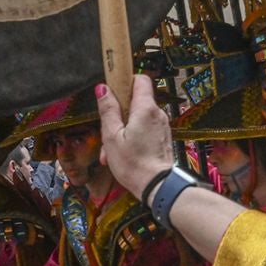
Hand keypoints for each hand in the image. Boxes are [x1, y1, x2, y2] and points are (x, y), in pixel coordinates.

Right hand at [96, 76, 176, 198]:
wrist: (158, 187)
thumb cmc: (134, 164)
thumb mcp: (112, 136)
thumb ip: (108, 110)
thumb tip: (103, 89)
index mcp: (145, 109)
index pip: (140, 79)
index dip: (125, 81)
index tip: (112, 91)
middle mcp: (157, 114)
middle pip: (135, 101)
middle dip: (119, 114)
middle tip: (108, 130)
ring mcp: (162, 126)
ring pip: (138, 118)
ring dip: (123, 130)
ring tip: (112, 150)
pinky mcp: (162, 138)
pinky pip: (145, 130)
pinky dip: (133, 138)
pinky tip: (123, 154)